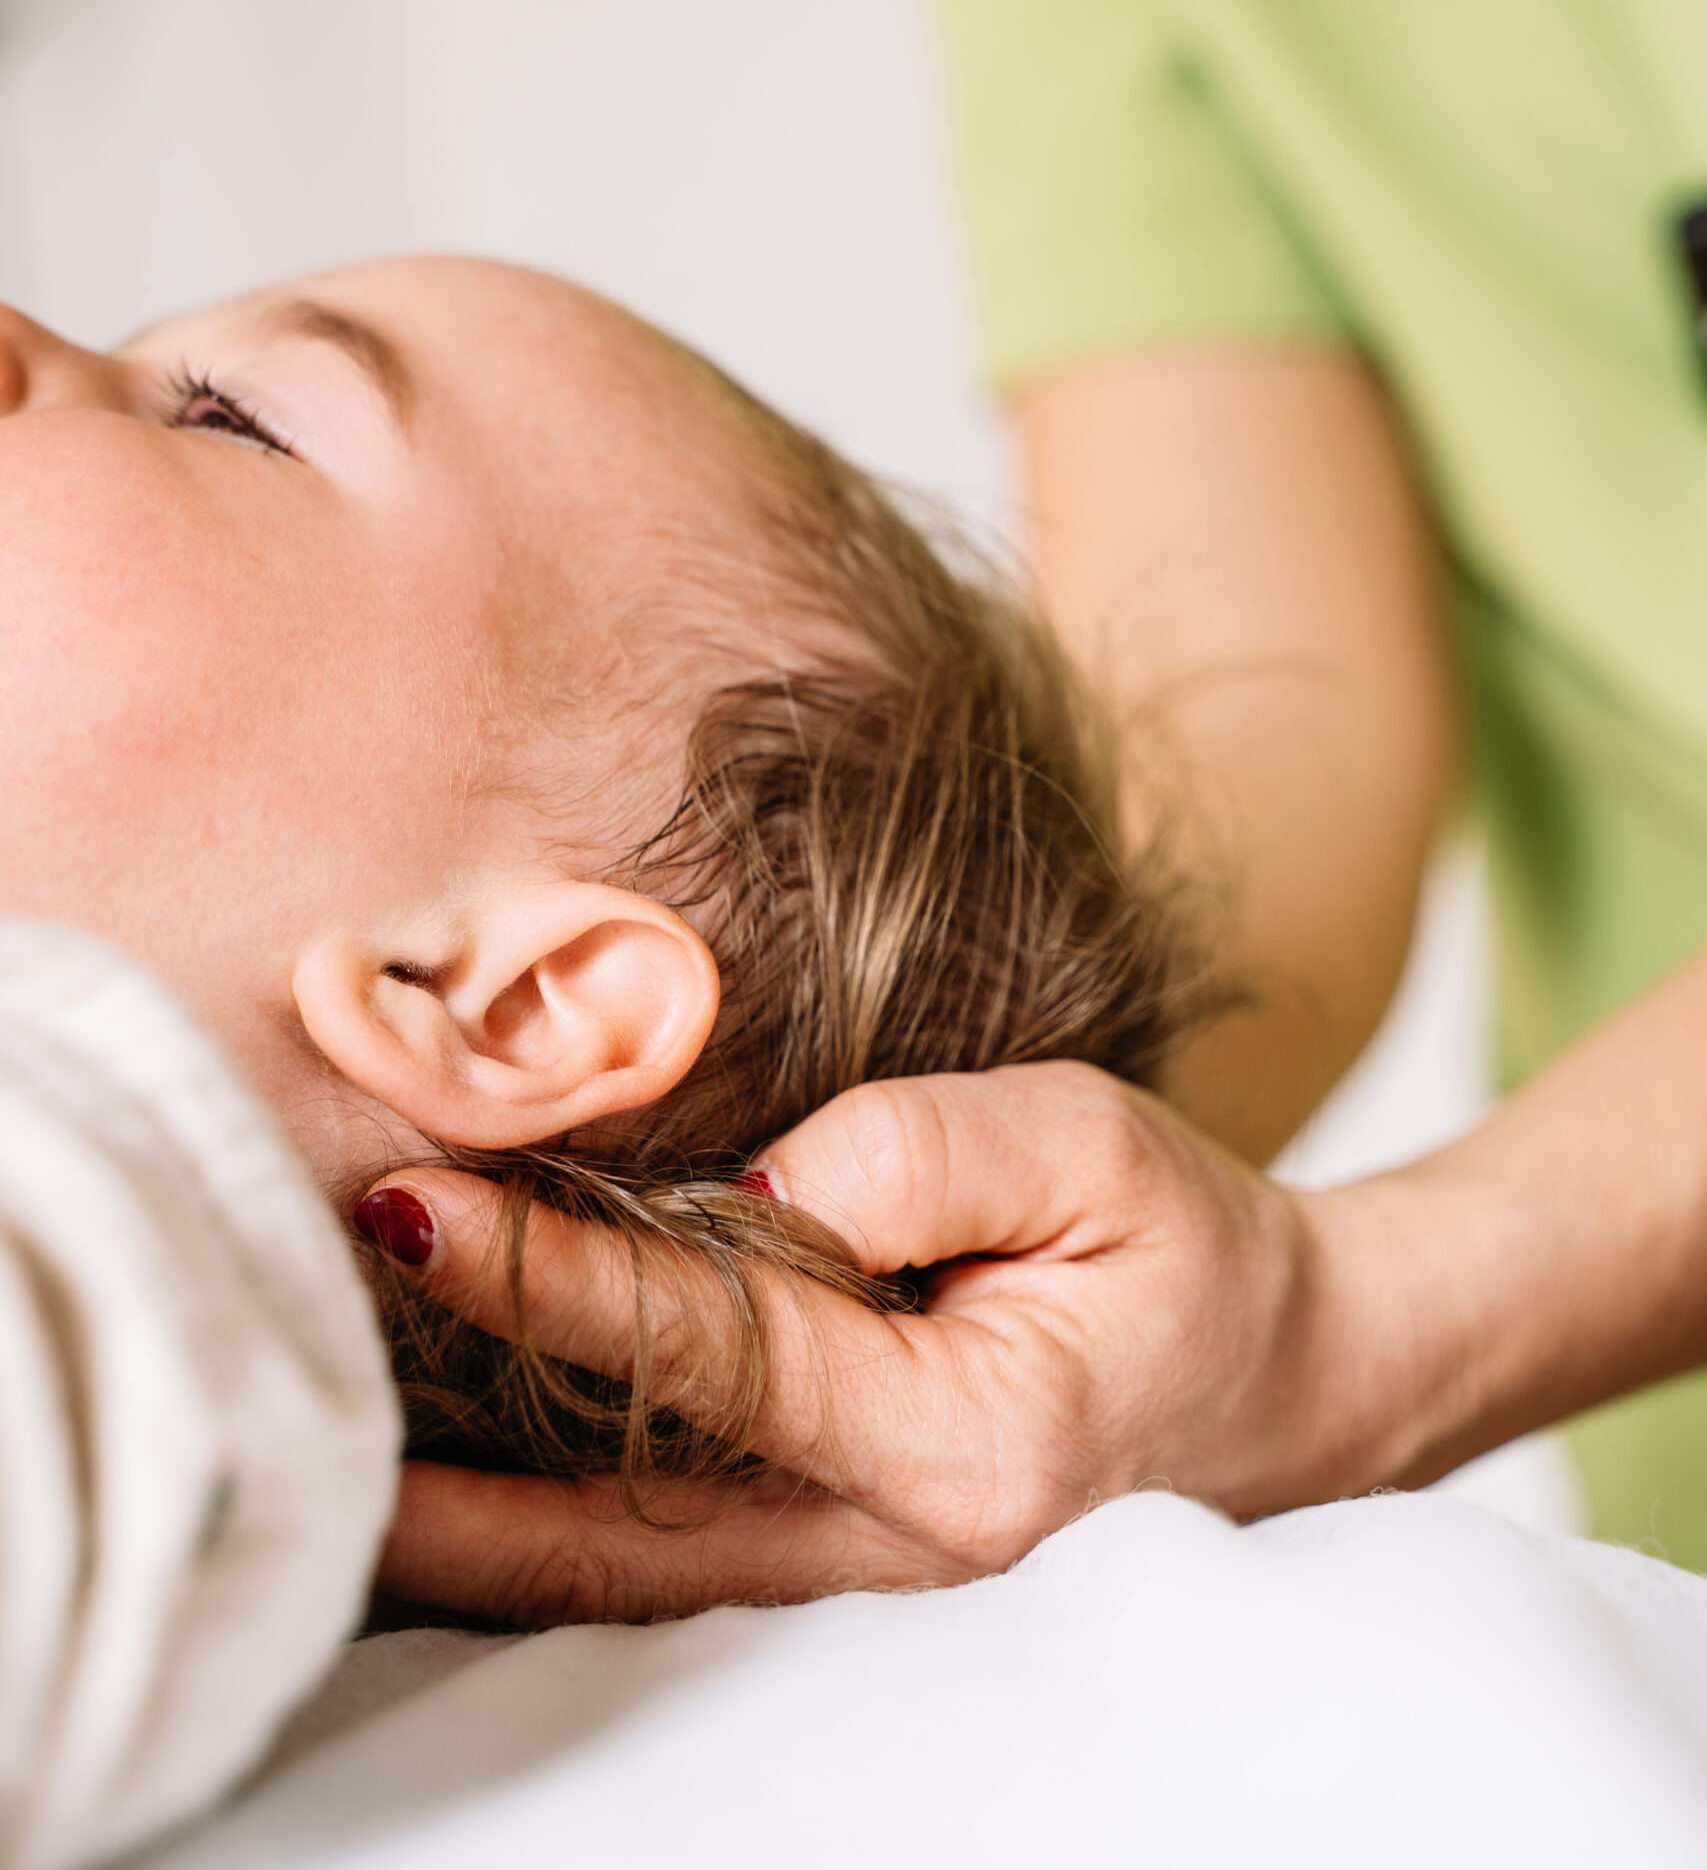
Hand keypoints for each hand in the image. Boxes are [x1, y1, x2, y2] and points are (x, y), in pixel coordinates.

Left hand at [365, 1062, 1406, 1626]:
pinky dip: (573, 1551)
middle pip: (639, 1529)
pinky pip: (691, 1580)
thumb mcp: (1091, 1139)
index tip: (413, 1209)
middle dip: (462, 1478)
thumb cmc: (1190, 1243)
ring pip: (647, 1589)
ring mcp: (885, 1596)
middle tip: (297, 1400)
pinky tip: (475, 1511)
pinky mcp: (864, 1581)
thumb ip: (917, 1152)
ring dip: (490, 1544)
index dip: (556, 1283)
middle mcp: (911, 1555)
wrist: (1298, 1384)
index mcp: (976, 1439)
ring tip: (341, 1485)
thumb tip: (745, 1188)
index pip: (720, 1354)